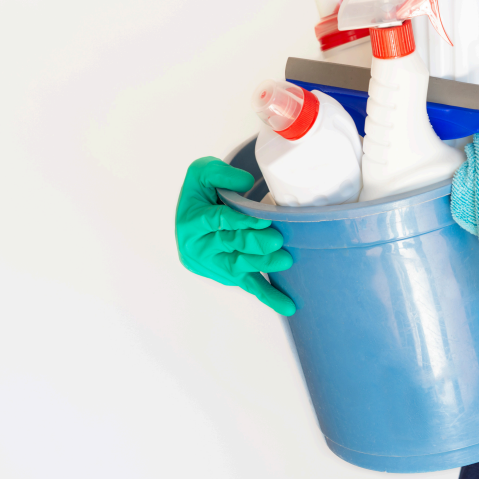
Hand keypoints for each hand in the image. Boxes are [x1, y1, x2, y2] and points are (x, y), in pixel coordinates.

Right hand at [175, 156, 294, 315]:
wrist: (193, 213)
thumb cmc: (201, 192)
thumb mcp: (202, 172)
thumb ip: (221, 174)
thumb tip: (246, 184)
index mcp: (192, 222)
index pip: (217, 221)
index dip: (240, 221)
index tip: (263, 219)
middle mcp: (200, 247)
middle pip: (230, 246)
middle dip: (255, 244)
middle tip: (276, 240)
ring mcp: (214, 265)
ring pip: (240, 267)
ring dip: (263, 265)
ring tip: (284, 261)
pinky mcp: (227, 275)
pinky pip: (249, 285)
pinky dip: (268, 295)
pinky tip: (287, 306)